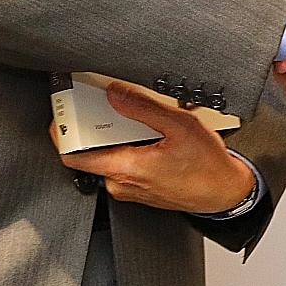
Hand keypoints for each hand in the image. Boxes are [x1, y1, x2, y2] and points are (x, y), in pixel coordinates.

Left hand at [54, 82, 253, 213]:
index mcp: (124, 169)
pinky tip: (147, 136)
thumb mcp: (179, 126)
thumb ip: (143, 108)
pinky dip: (127, 147)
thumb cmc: (206, 166)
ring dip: (114, 136)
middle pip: (89, 152)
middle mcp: (120, 183)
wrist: (223, 191)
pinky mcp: (138, 188)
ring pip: (107, 156)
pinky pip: (121, 164)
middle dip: (94, 126)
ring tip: (135, 120)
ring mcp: (129, 188)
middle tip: (103, 104)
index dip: (62, 133)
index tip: (62, 113)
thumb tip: (115, 94)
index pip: (72, 156)